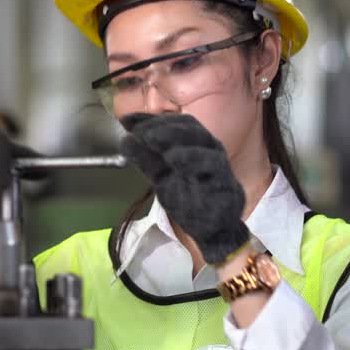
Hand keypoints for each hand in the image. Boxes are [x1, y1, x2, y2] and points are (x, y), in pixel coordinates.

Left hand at [119, 113, 249, 264]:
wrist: (211, 229)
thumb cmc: (189, 198)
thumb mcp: (161, 177)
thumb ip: (146, 159)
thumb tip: (125, 140)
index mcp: (193, 143)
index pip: (173, 123)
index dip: (150, 120)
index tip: (126, 121)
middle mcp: (207, 147)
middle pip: (188, 127)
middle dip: (161, 126)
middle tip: (139, 131)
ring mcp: (217, 161)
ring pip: (201, 140)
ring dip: (174, 136)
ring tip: (150, 138)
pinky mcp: (224, 179)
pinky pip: (212, 164)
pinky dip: (193, 158)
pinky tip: (173, 158)